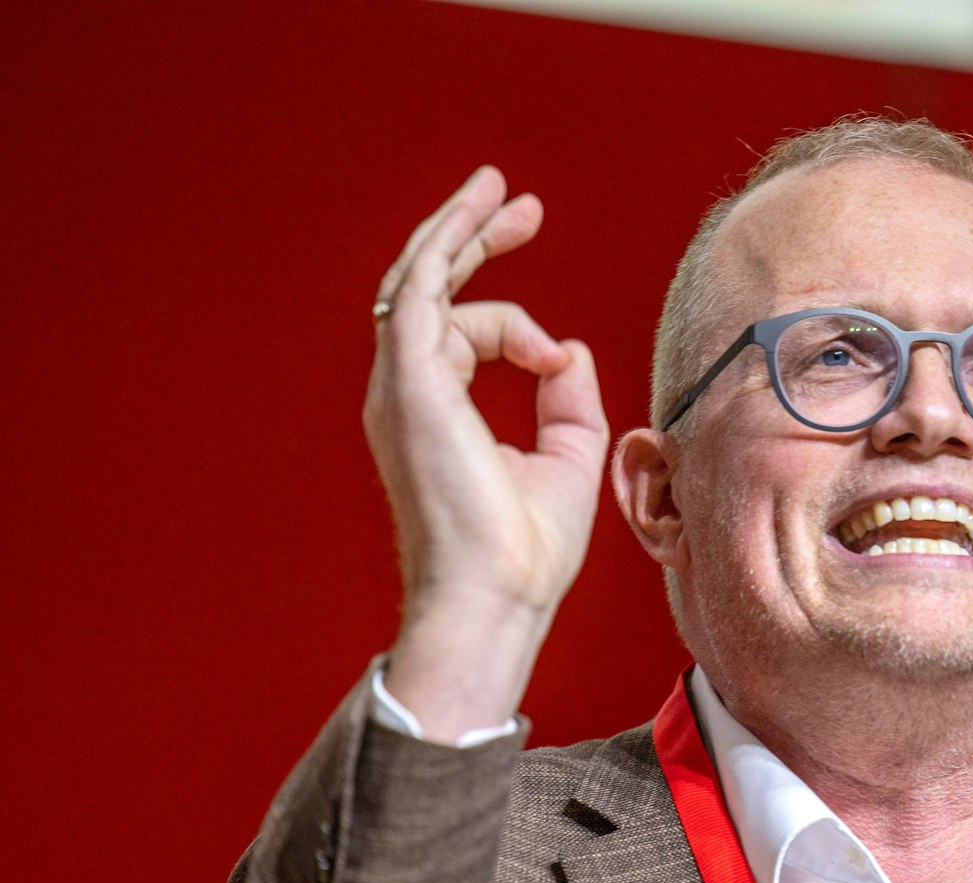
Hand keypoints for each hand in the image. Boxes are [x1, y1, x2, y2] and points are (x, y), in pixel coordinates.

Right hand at [366, 167, 609, 739]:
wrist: (495, 597)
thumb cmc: (524, 550)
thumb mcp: (566, 458)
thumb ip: (568, 398)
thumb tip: (568, 348)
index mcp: (434, 412)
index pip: (460, 333)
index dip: (517, 325)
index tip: (558, 356)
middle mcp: (405, 393)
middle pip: (426, 291)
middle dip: (471, 239)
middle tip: (520, 202)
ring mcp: (400, 387)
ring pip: (419, 281)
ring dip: (460, 230)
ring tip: (504, 193)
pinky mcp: (411, 382)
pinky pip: (419, 290)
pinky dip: (452, 250)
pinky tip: (489, 224)